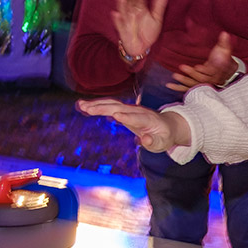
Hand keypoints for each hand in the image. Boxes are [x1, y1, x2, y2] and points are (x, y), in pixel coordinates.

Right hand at [76, 99, 191, 152]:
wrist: (167, 125)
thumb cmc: (164, 136)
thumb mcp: (162, 143)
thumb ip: (153, 142)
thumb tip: (145, 140)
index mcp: (148, 120)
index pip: (136, 117)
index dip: (127, 116)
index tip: (116, 115)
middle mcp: (138, 111)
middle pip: (119, 107)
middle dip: (104, 107)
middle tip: (87, 108)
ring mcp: (130, 109)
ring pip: (112, 104)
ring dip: (96, 104)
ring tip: (80, 105)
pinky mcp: (124, 111)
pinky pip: (109, 106)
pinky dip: (97, 105)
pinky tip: (83, 106)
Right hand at [112, 0, 167, 58]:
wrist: (142, 47)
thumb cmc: (148, 31)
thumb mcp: (156, 19)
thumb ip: (159, 6)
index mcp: (140, 10)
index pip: (140, 0)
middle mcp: (132, 13)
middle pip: (131, 4)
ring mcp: (126, 21)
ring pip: (123, 12)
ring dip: (121, 5)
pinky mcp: (122, 30)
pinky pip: (119, 24)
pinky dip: (117, 19)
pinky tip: (116, 14)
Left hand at [168, 31, 237, 91]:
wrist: (226, 70)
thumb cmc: (223, 58)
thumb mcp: (225, 49)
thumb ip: (224, 42)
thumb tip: (225, 33)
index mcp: (217, 71)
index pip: (211, 72)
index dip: (204, 70)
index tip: (197, 67)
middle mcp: (211, 79)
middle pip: (201, 79)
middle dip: (191, 74)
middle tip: (181, 66)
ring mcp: (204, 84)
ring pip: (194, 84)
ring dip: (184, 80)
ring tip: (175, 75)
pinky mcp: (197, 86)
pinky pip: (187, 89)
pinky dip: (178, 88)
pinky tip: (169, 85)